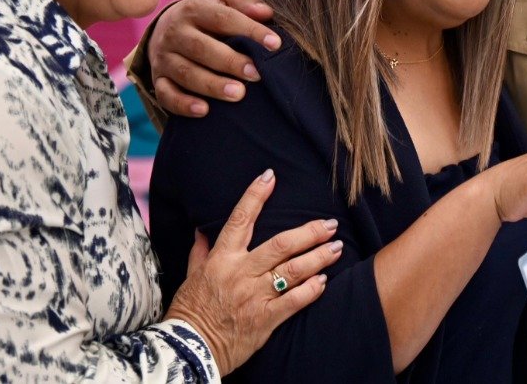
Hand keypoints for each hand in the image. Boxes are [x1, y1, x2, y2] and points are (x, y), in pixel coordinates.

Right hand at [151, 0, 277, 115]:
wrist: (166, 27)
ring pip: (185, 73)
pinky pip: (166, 94)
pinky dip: (183, 104)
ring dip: (212, 85)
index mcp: (194, 8)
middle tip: (256, 74)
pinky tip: (204, 110)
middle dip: (230, 62)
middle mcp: (175, 32)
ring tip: (239, 94)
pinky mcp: (158, 79)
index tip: (275, 44)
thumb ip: (245, 2)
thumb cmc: (206, 14)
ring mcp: (164, 57)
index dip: (250, 30)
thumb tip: (266, 13)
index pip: (223, 18)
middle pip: (200, 48)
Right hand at [166, 169, 342, 374]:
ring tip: (337, 248)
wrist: (189, 349)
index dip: (255, 195)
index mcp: (222, 258)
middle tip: (330, 224)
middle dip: (310, 232)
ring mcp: (255, 295)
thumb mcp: (191, 276)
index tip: (270, 176)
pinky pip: (294, 301)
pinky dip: (312, 290)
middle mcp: (241, 272)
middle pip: (282, 244)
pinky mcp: (265, 319)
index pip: (241, 220)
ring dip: (319, 257)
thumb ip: (200, 251)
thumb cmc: (190, 310)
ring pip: (294, 270)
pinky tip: (324, 281)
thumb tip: (202, 229)